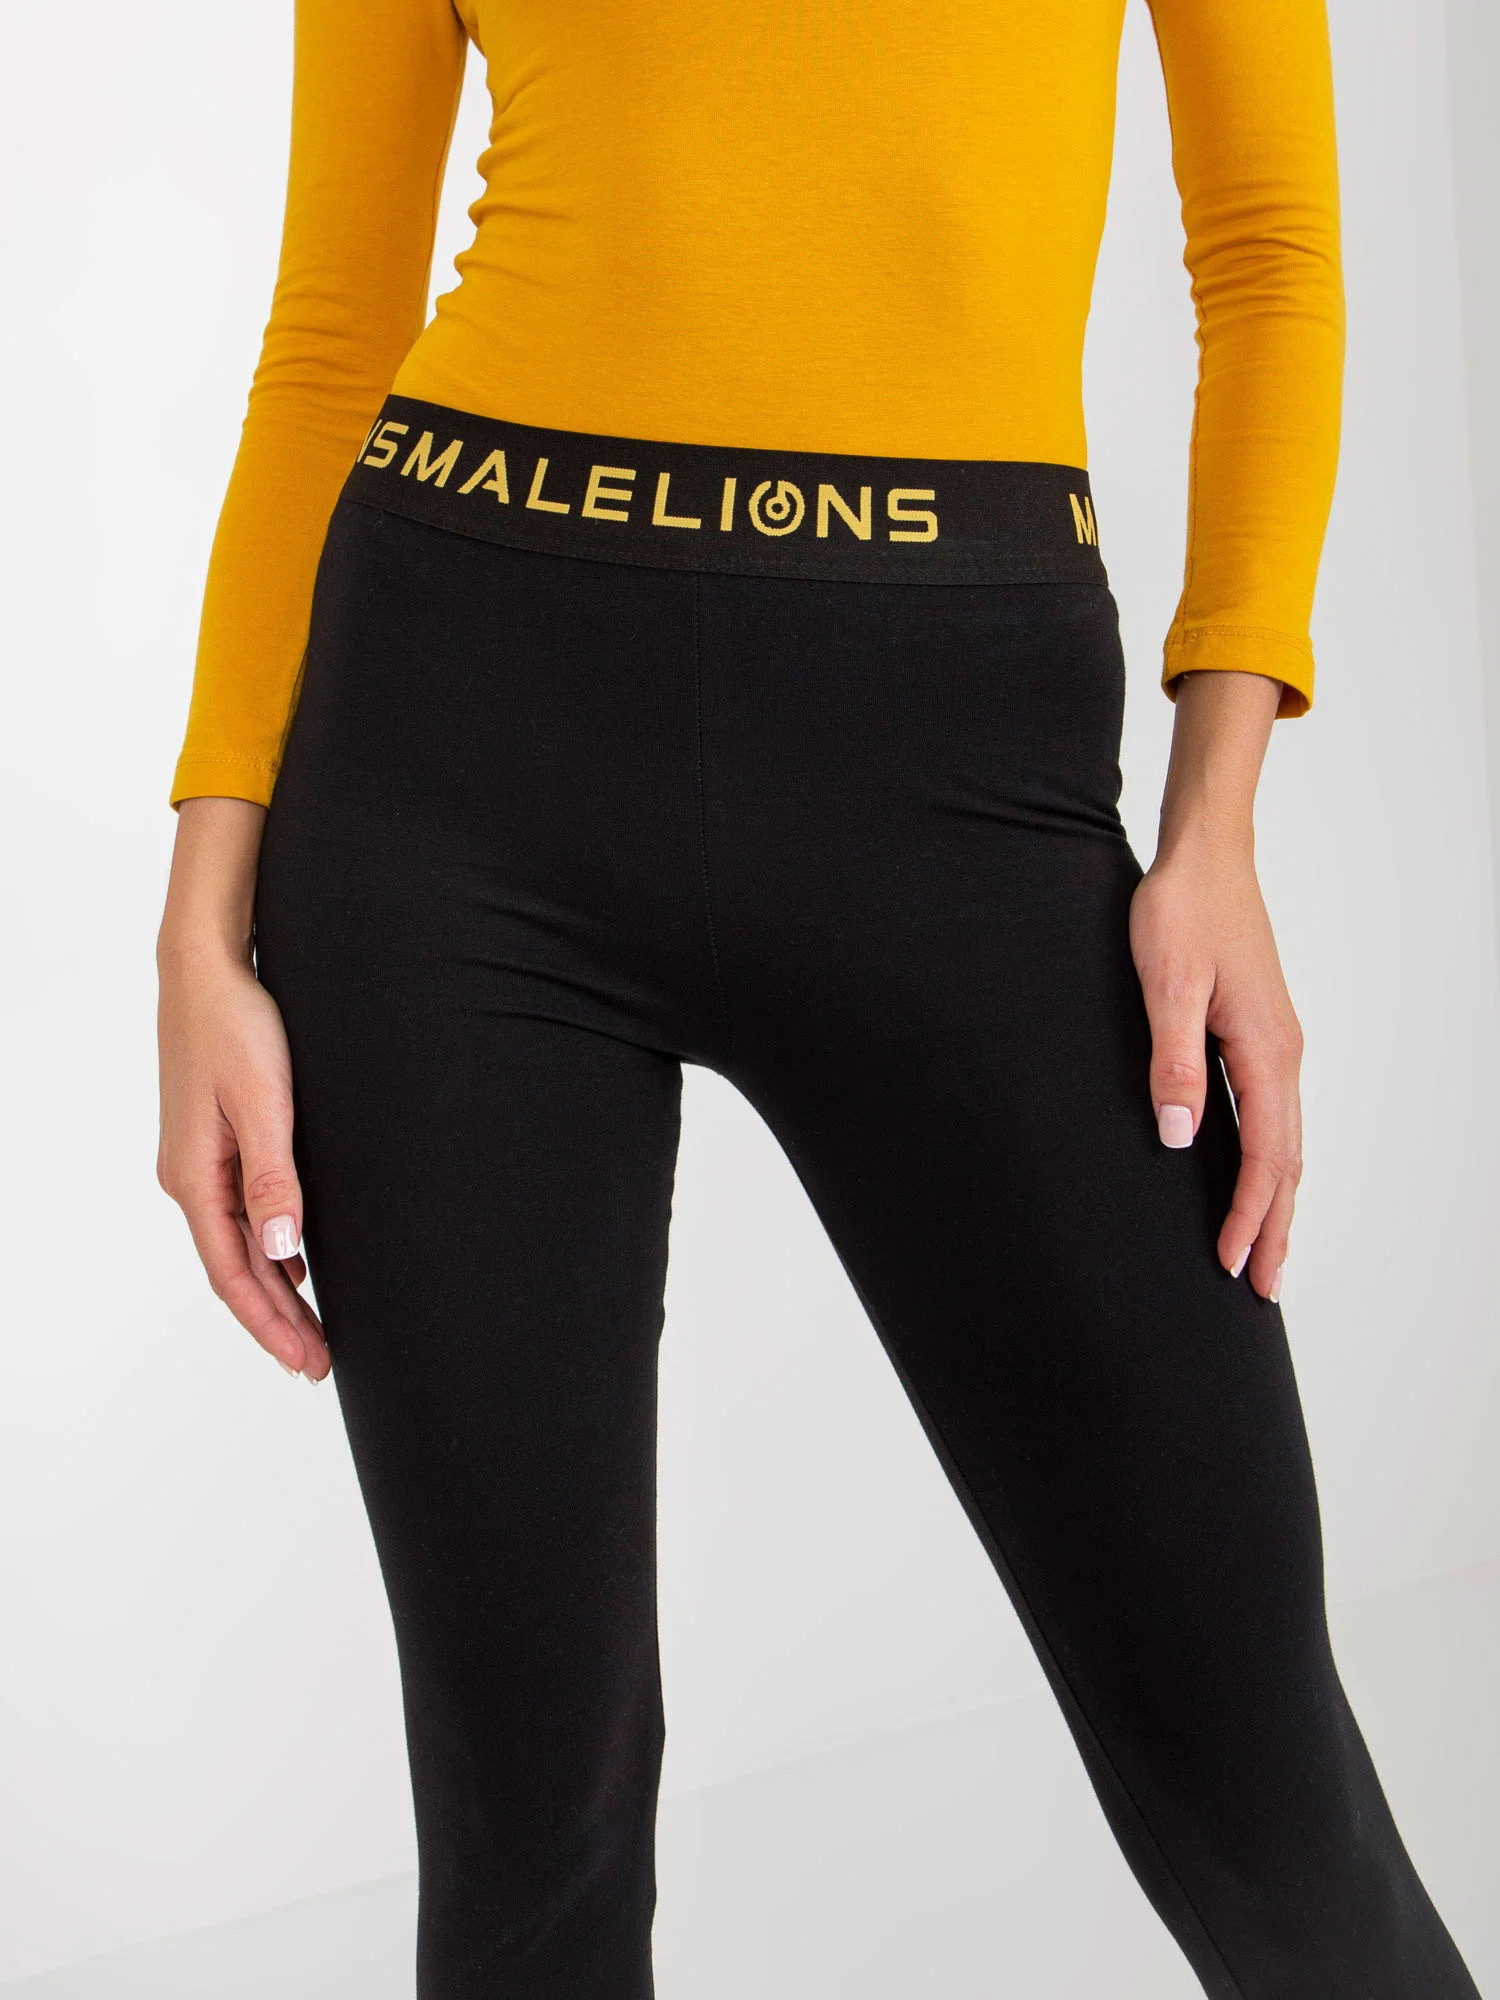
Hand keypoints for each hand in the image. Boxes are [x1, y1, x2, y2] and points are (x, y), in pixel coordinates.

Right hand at [156, 799, 330, 1380]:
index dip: (271, 1324)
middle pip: (237, 1269)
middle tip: (320, 1363)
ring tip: (314, 1329)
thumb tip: (284, 1248)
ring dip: (277, 1288)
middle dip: (278, 1319)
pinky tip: (299, 1262)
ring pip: (241, 1244)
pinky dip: (272, 1247)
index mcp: (195, 1178)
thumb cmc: (235, 1024)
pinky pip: (243, 1213)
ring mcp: (202, 1161)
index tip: (306, 1362)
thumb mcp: (263, 1100)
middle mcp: (191, 1177)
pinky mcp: (218, 1141)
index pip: (233, 1274)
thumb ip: (274, 1176)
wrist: (207, 967)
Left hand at [1131, 669, 1300, 1301]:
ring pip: (1284, 1141)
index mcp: (1265, 1049)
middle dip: (1277, 1228)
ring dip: (1276, 1200)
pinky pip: (1272, 1115)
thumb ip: (1174, 1060)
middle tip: (1265, 1292)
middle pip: (1287, 1161)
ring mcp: (1275, 1044)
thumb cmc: (1180, 910)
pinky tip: (1253, 1178)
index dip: (1251, 1216)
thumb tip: (1179, 1137)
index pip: (1265, 1155)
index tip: (1236, 1265)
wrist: (1206, 854)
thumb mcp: (1166, 982)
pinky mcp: (1259, 1033)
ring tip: (1264, 1252)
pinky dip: (1269, 1161)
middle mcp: (1282, 1053)